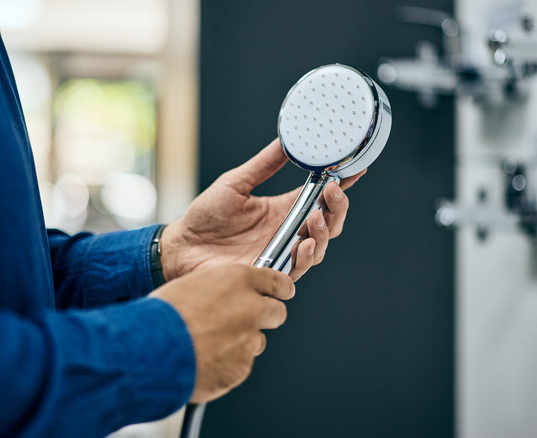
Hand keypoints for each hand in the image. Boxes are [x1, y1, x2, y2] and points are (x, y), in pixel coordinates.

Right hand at [151, 265, 293, 402]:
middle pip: (277, 312)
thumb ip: (220, 291)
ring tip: (209, 344)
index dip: (281, 288)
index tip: (282, 292)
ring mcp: (248, 340)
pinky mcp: (241, 367)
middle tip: (246, 321)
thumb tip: (229, 298)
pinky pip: (240, 365)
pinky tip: (203, 360)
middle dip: (266, 316)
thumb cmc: (163, 315)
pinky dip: (226, 365)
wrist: (150, 351)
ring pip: (257, 341)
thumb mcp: (193, 286)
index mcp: (237, 280)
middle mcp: (250, 308)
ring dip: (241, 343)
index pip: (276, 281)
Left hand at [160, 138, 364, 281]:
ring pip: (317, 248)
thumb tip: (285, 140)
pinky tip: (302, 244)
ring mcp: (280, 254)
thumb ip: (263, 165)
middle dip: (337, 210)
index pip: (319, 198)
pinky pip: (296, 270)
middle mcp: (287, 233)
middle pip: (327, 225)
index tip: (355, 170)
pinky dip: (304, 257)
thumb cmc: (205, 216)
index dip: (340, 186)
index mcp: (283, 210)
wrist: (181, 246)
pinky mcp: (268, 274)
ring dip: (323, 233)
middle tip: (333, 193)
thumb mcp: (235, 183)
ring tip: (316, 216)